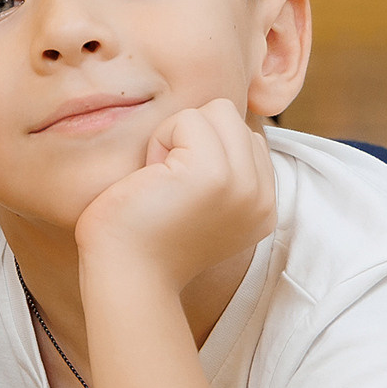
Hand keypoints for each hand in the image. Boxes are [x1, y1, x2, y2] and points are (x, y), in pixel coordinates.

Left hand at [74, 98, 274, 292]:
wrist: (124, 276)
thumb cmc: (141, 239)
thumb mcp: (199, 207)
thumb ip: (221, 173)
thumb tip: (212, 122)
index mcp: (261, 207)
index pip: (245, 137)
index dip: (201, 149)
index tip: (178, 191)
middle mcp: (261, 198)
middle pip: (233, 117)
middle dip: (190, 137)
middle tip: (165, 183)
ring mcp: (242, 185)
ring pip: (217, 111)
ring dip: (176, 136)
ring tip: (160, 181)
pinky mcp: (213, 174)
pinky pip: (188, 118)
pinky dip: (159, 139)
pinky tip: (150, 179)